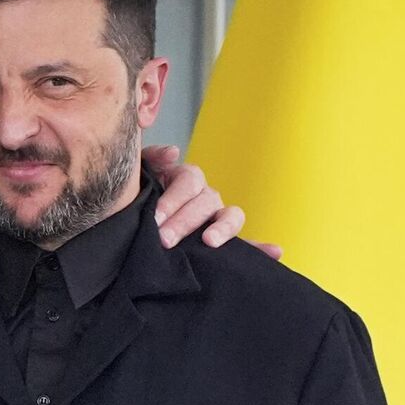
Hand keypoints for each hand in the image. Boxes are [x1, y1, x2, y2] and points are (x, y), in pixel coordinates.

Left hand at [143, 144, 279, 257]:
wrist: (129, 225)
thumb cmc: (134, 198)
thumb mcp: (137, 175)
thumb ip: (150, 158)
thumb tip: (174, 153)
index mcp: (185, 180)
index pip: (189, 182)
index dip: (174, 198)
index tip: (156, 218)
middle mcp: (204, 197)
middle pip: (207, 201)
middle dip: (186, 220)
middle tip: (165, 239)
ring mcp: (216, 218)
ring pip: (231, 216)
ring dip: (224, 229)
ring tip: (211, 242)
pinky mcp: (221, 240)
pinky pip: (246, 244)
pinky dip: (261, 248)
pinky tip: (276, 252)